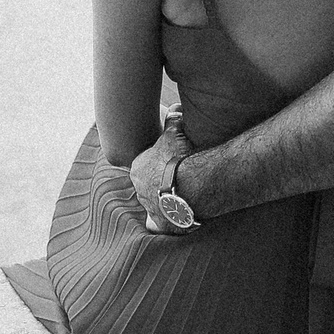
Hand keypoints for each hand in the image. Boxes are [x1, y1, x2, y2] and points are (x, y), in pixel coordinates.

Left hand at [130, 111, 196, 233]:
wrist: (196, 183)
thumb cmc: (183, 155)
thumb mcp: (176, 132)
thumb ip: (173, 120)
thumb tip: (174, 108)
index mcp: (138, 169)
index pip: (144, 166)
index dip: (157, 163)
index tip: (169, 162)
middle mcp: (140, 191)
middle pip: (148, 187)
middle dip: (160, 184)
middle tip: (177, 179)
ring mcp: (151, 209)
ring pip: (156, 206)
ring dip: (167, 202)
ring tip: (183, 198)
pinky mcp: (165, 226)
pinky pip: (163, 226)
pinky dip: (171, 223)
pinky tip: (180, 219)